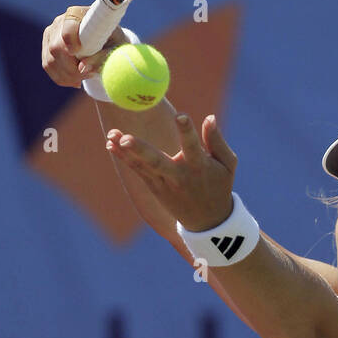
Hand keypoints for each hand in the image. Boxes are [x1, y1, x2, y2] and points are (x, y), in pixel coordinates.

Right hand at [41, 5, 130, 87]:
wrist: (106, 41)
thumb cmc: (113, 42)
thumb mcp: (115, 49)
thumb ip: (101, 57)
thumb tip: (82, 68)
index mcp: (79, 14)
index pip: (68, 26)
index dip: (70, 40)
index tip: (77, 53)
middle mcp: (60, 21)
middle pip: (56, 48)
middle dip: (72, 68)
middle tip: (90, 75)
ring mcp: (51, 34)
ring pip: (50, 61)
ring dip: (69, 76)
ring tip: (86, 77)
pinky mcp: (47, 46)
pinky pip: (48, 66)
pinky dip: (62, 78)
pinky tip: (76, 80)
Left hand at [105, 113, 237, 231]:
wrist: (208, 222)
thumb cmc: (219, 186)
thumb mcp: (227, 164)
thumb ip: (217, 141)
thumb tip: (209, 117)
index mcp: (199, 166)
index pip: (193, 146)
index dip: (187, 131)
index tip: (180, 115)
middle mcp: (179, 175)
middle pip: (157, 161)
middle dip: (141, 150)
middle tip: (125, 139)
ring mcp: (164, 183)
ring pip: (142, 165)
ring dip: (125, 151)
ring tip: (111, 136)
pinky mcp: (155, 187)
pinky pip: (138, 170)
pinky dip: (124, 158)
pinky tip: (110, 144)